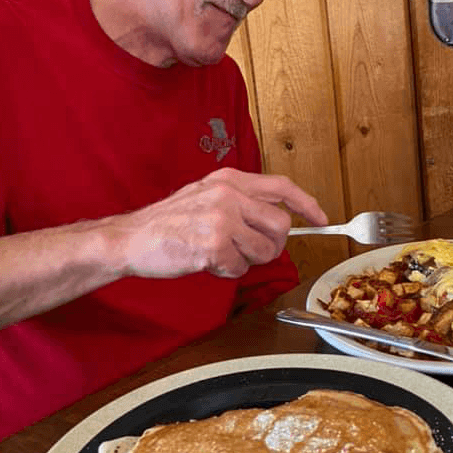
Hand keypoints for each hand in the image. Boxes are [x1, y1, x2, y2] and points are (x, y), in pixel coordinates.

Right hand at [104, 167, 327, 279]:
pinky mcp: (214, 245)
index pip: (282, 187)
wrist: (132, 237)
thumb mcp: (206, 195)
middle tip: (250, 250)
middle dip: (272, 245)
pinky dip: (227, 271)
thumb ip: (241, 201)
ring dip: (247, 260)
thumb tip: (276, 220)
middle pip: (280, 225)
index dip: (306, 204)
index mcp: (229, 180)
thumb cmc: (169, 221)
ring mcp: (222, 219)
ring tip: (220, 253)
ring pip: (265, 250)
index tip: (320, 219)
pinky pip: (241, 268)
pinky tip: (206, 261)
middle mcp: (229, 195)